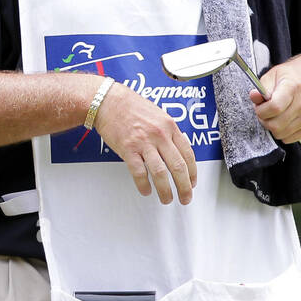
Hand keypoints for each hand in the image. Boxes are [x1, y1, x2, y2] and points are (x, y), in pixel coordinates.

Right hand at [94, 81, 196, 204]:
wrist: (108, 101)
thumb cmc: (131, 106)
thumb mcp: (158, 114)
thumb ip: (169, 131)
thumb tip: (178, 146)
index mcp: (170, 126)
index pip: (188, 154)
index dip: (192, 172)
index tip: (192, 183)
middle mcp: (160, 135)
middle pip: (178, 167)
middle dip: (184, 187)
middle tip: (185, 198)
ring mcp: (144, 143)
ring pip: (161, 173)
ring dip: (166, 190)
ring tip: (167, 199)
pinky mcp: (128, 149)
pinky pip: (139, 172)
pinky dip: (143, 185)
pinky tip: (146, 191)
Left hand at [250, 60, 300, 142]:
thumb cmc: (290, 78)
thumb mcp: (272, 76)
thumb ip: (261, 88)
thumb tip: (254, 96)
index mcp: (293, 87)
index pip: (274, 107)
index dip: (261, 111)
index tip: (259, 107)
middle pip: (276, 124)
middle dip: (264, 120)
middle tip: (265, 113)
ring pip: (281, 134)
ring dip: (272, 127)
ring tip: (274, 116)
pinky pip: (289, 139)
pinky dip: (282, 133)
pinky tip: (283, 121)